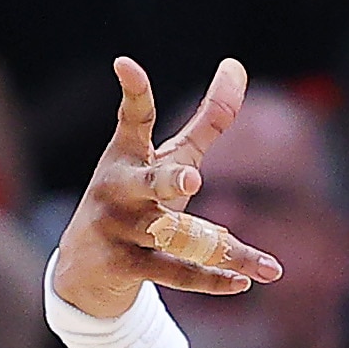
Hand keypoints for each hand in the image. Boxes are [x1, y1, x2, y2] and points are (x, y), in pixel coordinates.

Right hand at [50, 58, 283, 319]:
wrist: (82, 267)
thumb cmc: (137, 198)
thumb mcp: (169, 156)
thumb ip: (207, 119)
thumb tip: (237, 65)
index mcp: (128, 155)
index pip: (132, 118)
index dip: (133, 92)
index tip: (126, 65)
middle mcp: (119, 189)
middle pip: (149, 183)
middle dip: (169, 181)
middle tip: (193, 180)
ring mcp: (120, 228)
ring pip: (177, 238)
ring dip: (221, 252)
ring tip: (265, 267)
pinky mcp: (126, 266)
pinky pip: (175, 274)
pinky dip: (212, 280)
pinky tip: (245, 282)